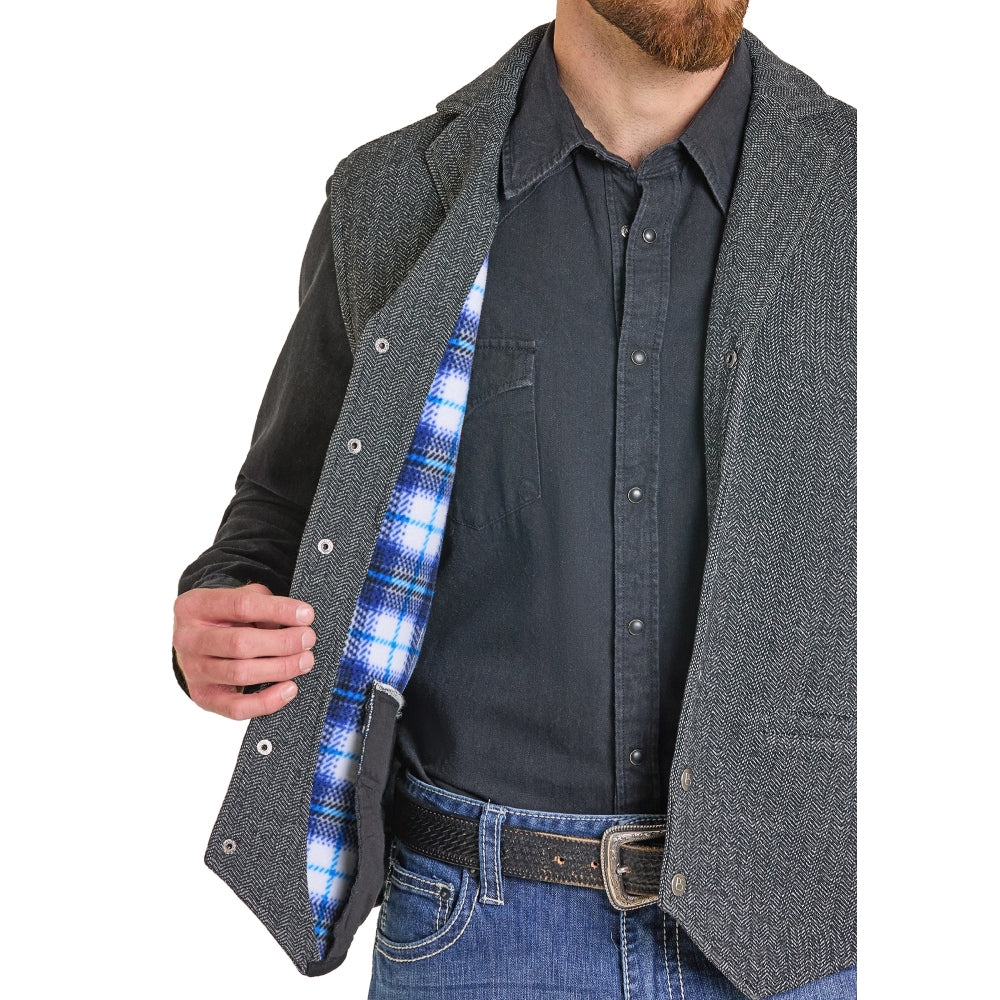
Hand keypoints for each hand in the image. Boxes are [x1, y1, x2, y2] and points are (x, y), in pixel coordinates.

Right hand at [173, 582, 315, 718]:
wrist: (198, 641)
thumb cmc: (227, 617)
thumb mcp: (242, 599)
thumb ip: (264, 605)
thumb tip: (295, 624)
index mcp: (194, 606)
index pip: (241, 606)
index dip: (278, 610)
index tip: (306, 615)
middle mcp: (187, 639)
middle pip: (240, 643)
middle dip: (282, 643)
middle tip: (308, 639)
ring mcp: (192, 671)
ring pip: (240, 673)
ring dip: (280, 668)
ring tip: (305, 661)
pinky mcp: (203, 697)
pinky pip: (236, 707)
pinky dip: (267, 701)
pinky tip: (290, 688)